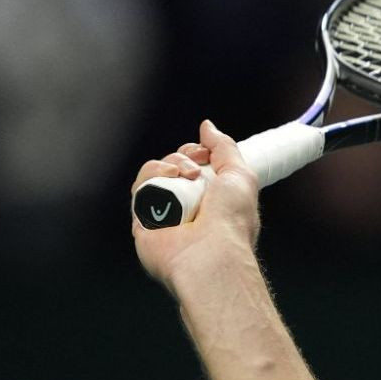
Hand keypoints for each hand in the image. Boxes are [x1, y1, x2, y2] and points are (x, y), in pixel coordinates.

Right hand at [130, 120, 261, 291]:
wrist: (210, 252)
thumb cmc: (232, 221)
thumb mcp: (240, 174)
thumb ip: (224, 147)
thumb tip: (207, 127)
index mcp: (212, 196)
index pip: (196, 164)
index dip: (197, 152)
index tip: (204, 152)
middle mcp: (188, 203)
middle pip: (174, 164)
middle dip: (184, 157)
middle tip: (196, 169)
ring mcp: (165, 211)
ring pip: (155, 172)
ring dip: (170, 164)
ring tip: (185, 176)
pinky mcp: (143, 218)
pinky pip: (139, 186)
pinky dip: (151, 175)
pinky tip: (168, 179)